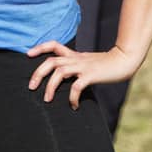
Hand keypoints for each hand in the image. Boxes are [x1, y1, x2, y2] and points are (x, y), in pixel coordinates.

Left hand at [25, 42, 141, 108]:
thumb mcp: (88, 61)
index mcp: (74, 55)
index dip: (40, 47)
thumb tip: (66, 76)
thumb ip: (76, 65)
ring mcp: (83, 67)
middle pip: (51, 61)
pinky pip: (76, 86)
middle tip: (31, 87)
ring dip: (50, 86)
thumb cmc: (106, 64)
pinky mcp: (91, 75)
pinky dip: (72, 97)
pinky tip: (73, 106)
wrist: (124, 61)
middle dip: (38, 73)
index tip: (28, 54)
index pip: (54, 45)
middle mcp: (76, 59)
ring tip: (47, 99)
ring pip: (59, 72)